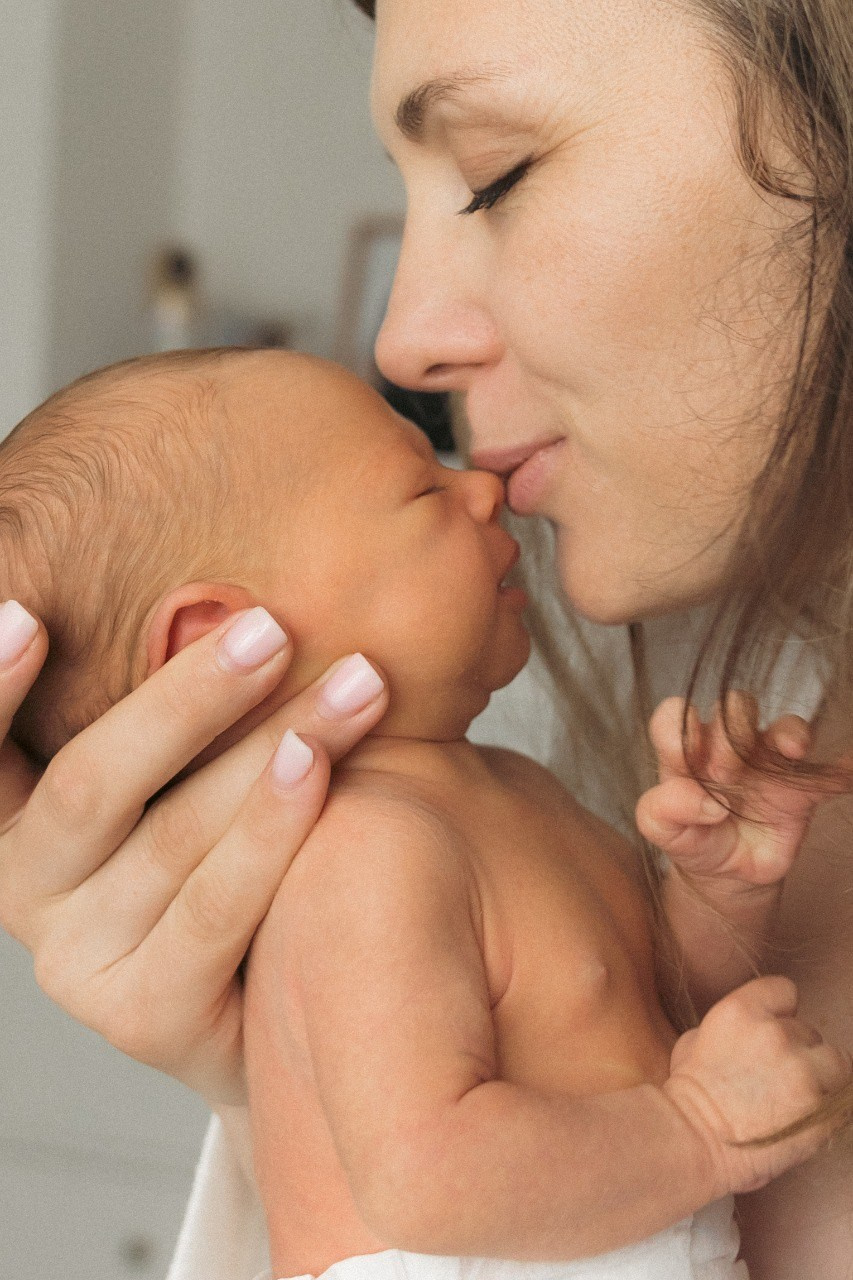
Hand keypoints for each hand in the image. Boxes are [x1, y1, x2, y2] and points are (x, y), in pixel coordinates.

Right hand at [0, 603, 387, 1104]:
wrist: (280, 1006)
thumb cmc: (231, 856)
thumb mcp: (179, 782)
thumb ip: (172, 724)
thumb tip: (226, 612)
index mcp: (20, 825)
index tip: (31, 616)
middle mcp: (30, 893)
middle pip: (93, 782)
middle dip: (188, 697)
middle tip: (275, 628)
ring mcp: (79, 964)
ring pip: (173, 838)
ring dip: (268, 746)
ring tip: (352, 686)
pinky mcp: (144, 1018)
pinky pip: (215, 910)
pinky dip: (268, 829)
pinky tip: (316, 766)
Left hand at [636, 693, 825, 891]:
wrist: (727, 872)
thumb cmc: (691, 837)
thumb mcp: (661, 830)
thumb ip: (663, 811)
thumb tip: (702, 800)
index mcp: (688, 751)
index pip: (676, 714)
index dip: (678, 722)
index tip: (685, 753)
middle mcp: (728, 747)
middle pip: (735, 708)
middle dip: (732, 734)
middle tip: (724, 775)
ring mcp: (767, 763)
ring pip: (785, 726)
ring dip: (787, 734)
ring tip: (790, 752)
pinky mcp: (800, 789)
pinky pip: (826, 773)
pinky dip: (839, 768)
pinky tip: (846, 768)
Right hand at [664, 976, 852, 1196]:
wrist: (693, 1142)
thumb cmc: (687, 1095)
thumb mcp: (697, 1038)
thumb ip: (737, 1028)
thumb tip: (757, 1032)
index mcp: (742, 1011)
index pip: (785, 990)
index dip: (781, 1013)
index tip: (774, 1033)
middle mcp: (777, 1034)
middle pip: (809, 1032)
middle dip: (797, 1053)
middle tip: (777, 1079)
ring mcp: (803, 1072)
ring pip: (835, 1062)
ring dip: (822, 1077)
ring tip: (798, 1098)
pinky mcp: (822, 1109)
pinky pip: (843, 1098)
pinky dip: (829, 1105)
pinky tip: (807, 1115)